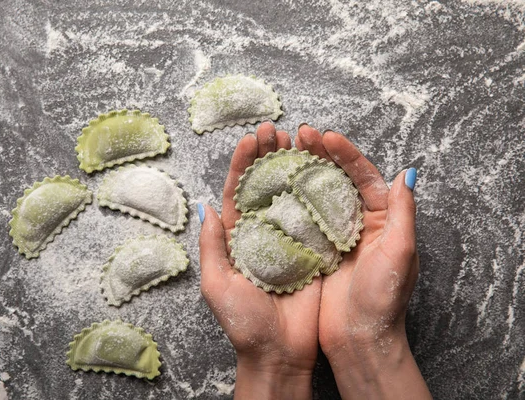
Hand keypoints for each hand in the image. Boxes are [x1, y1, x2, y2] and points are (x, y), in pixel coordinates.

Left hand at [199, 122, 317, 399]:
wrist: (279, 352)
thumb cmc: (243, 323)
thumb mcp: (217, 284)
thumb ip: (212, 245)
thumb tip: (206, 206)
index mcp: (237, 238)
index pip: (238, 192)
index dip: (242, 164)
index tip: (250, 138)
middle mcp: (263, 233)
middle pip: (265, 186)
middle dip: (268, 156)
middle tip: (275, 130)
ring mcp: (290, 240)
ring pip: (292, 195)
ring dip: (294, 167)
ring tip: (299, 140)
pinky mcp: (313, 251)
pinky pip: (316, 217)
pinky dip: (319, 192)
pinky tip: (323, 170)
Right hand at [295, 125, 430, 398]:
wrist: (359, 338)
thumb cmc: (384, 298)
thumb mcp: (400, 252)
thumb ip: (403, 212)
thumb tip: (407, 173)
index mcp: (381, 219)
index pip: (363, 176)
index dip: (346, 154)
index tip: (326, 136)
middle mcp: (356, 222)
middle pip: (337, 179)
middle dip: (320, 154)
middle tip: (300, 134)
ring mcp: (333, 235)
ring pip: (316, 194)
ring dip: (301, 170)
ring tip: (283, 150)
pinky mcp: (314, 249)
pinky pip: (300, 217)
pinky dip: (288, 198)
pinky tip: (273, 183)